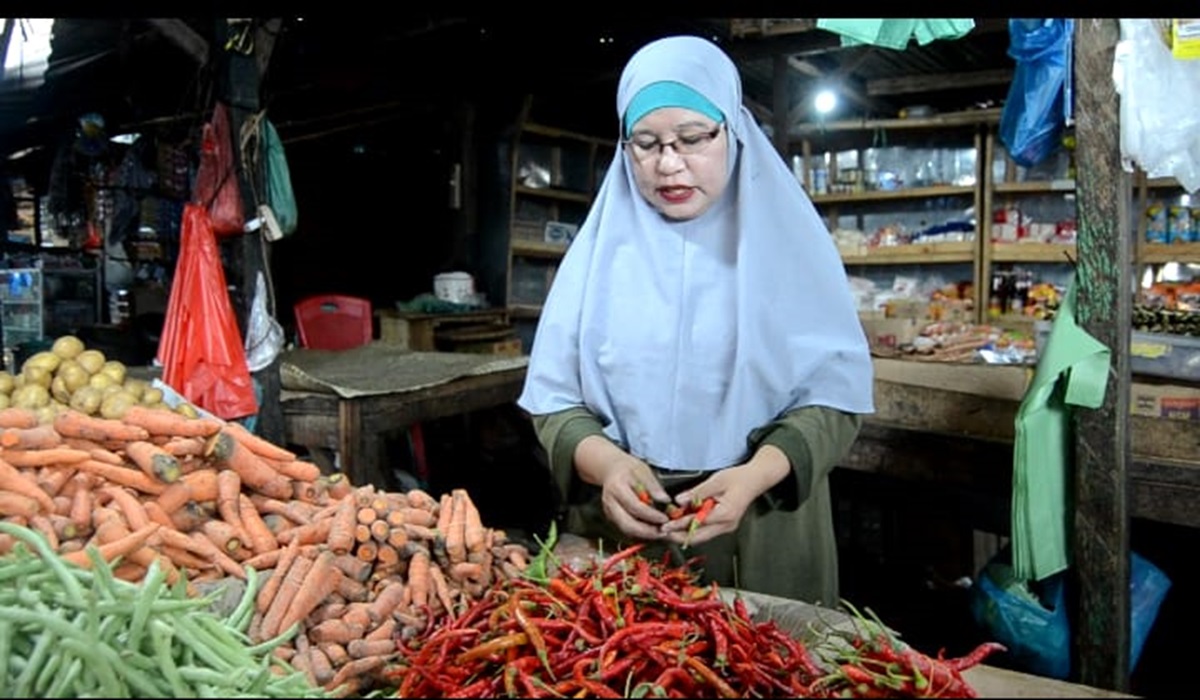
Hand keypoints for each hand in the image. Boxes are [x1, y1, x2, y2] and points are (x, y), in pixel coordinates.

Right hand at [596, 452, 671, 541]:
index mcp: (617, 488)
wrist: (611, 470)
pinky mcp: (612, 519)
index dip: (651, 515)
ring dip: (646, 535)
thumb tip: (666, 501)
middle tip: (665, 533)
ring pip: (627, 530)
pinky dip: (642, 533)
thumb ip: (654, 487)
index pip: (635, 506)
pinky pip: (627, 529)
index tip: (666, 518)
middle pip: (628, 524)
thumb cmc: (629, 469)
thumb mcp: (643, 471)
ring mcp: (609, 513)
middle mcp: (610, 503)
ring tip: (663, 533)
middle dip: (648, 532)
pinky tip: (655, 531)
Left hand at [659, 445, 790, 546]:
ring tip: (668, 529)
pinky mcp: (724, 524)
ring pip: (702, 536)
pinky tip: (681, 523)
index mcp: (726, 514)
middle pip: (699, 537)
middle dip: (679, 536)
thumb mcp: (717, 481)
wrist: (756, 480)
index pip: (698, 523)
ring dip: (685, 533)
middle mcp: (727, 525)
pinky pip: (706, 530)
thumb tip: (679, 500)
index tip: (666, 526)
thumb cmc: (739, 478)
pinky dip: (693, 528)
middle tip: (663, 533)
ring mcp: (726, 527)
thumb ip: (697, 492)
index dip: (679, 525)